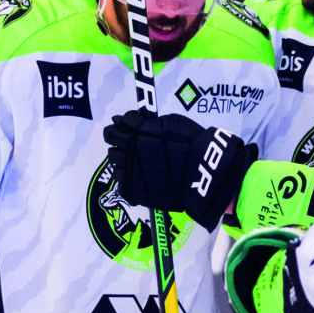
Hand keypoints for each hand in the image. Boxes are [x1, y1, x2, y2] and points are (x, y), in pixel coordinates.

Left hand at [103, 109, 254, 226]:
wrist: (202, 172)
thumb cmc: (191, 142)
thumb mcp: (171, 122)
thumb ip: (148, 123)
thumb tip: (129, 121)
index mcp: (136, 131)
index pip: (116, 125)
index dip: (120, 125)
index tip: (125, 127)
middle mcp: (128, 150)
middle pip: (112, 144)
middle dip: (119, 142)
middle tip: (131, 145)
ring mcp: (129, 172)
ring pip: (115, 165)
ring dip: (123, 162)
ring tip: (138, 164)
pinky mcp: (134, 191)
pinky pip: (122, 185)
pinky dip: (128, 182)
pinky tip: (140, 179)